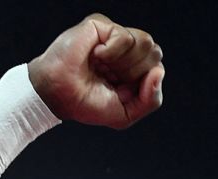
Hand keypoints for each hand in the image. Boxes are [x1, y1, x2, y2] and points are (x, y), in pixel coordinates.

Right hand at [28, 13, 163, 128]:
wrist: (58, 95)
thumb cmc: (86, 104)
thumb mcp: (126, 114)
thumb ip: (151, 100)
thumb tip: (159, 72)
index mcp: (132, 69)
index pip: (157, 67)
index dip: (143, 83)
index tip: (120, 91)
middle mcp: (125, 50)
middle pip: (155, 53)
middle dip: (134, 73)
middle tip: (110, 78)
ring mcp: (113, 36)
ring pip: (146, 42)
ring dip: (125, 63)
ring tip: (103, 67)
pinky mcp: (101, 25)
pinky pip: (125, 36)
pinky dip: (111, 53)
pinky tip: (95, 56)